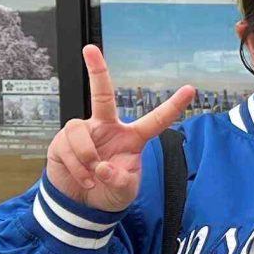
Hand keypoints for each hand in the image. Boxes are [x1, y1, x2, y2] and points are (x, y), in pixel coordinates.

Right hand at [46, 47, 195, 212]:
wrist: (82, 204)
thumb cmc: (109, 191)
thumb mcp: (124, 191)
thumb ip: (121, 181)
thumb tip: (103, 167)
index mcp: (131, 137)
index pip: (155, 120)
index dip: (172, 106)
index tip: (191, 89)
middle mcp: (107, 128)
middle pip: (102, 94)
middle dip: (96, 70)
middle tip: (90, 48)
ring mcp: (84, 132)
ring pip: (80, 130)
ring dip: (86, 158)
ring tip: (92, 178)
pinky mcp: (62, 141)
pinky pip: (67, 147)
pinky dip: (77, 168)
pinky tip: (83, 179)